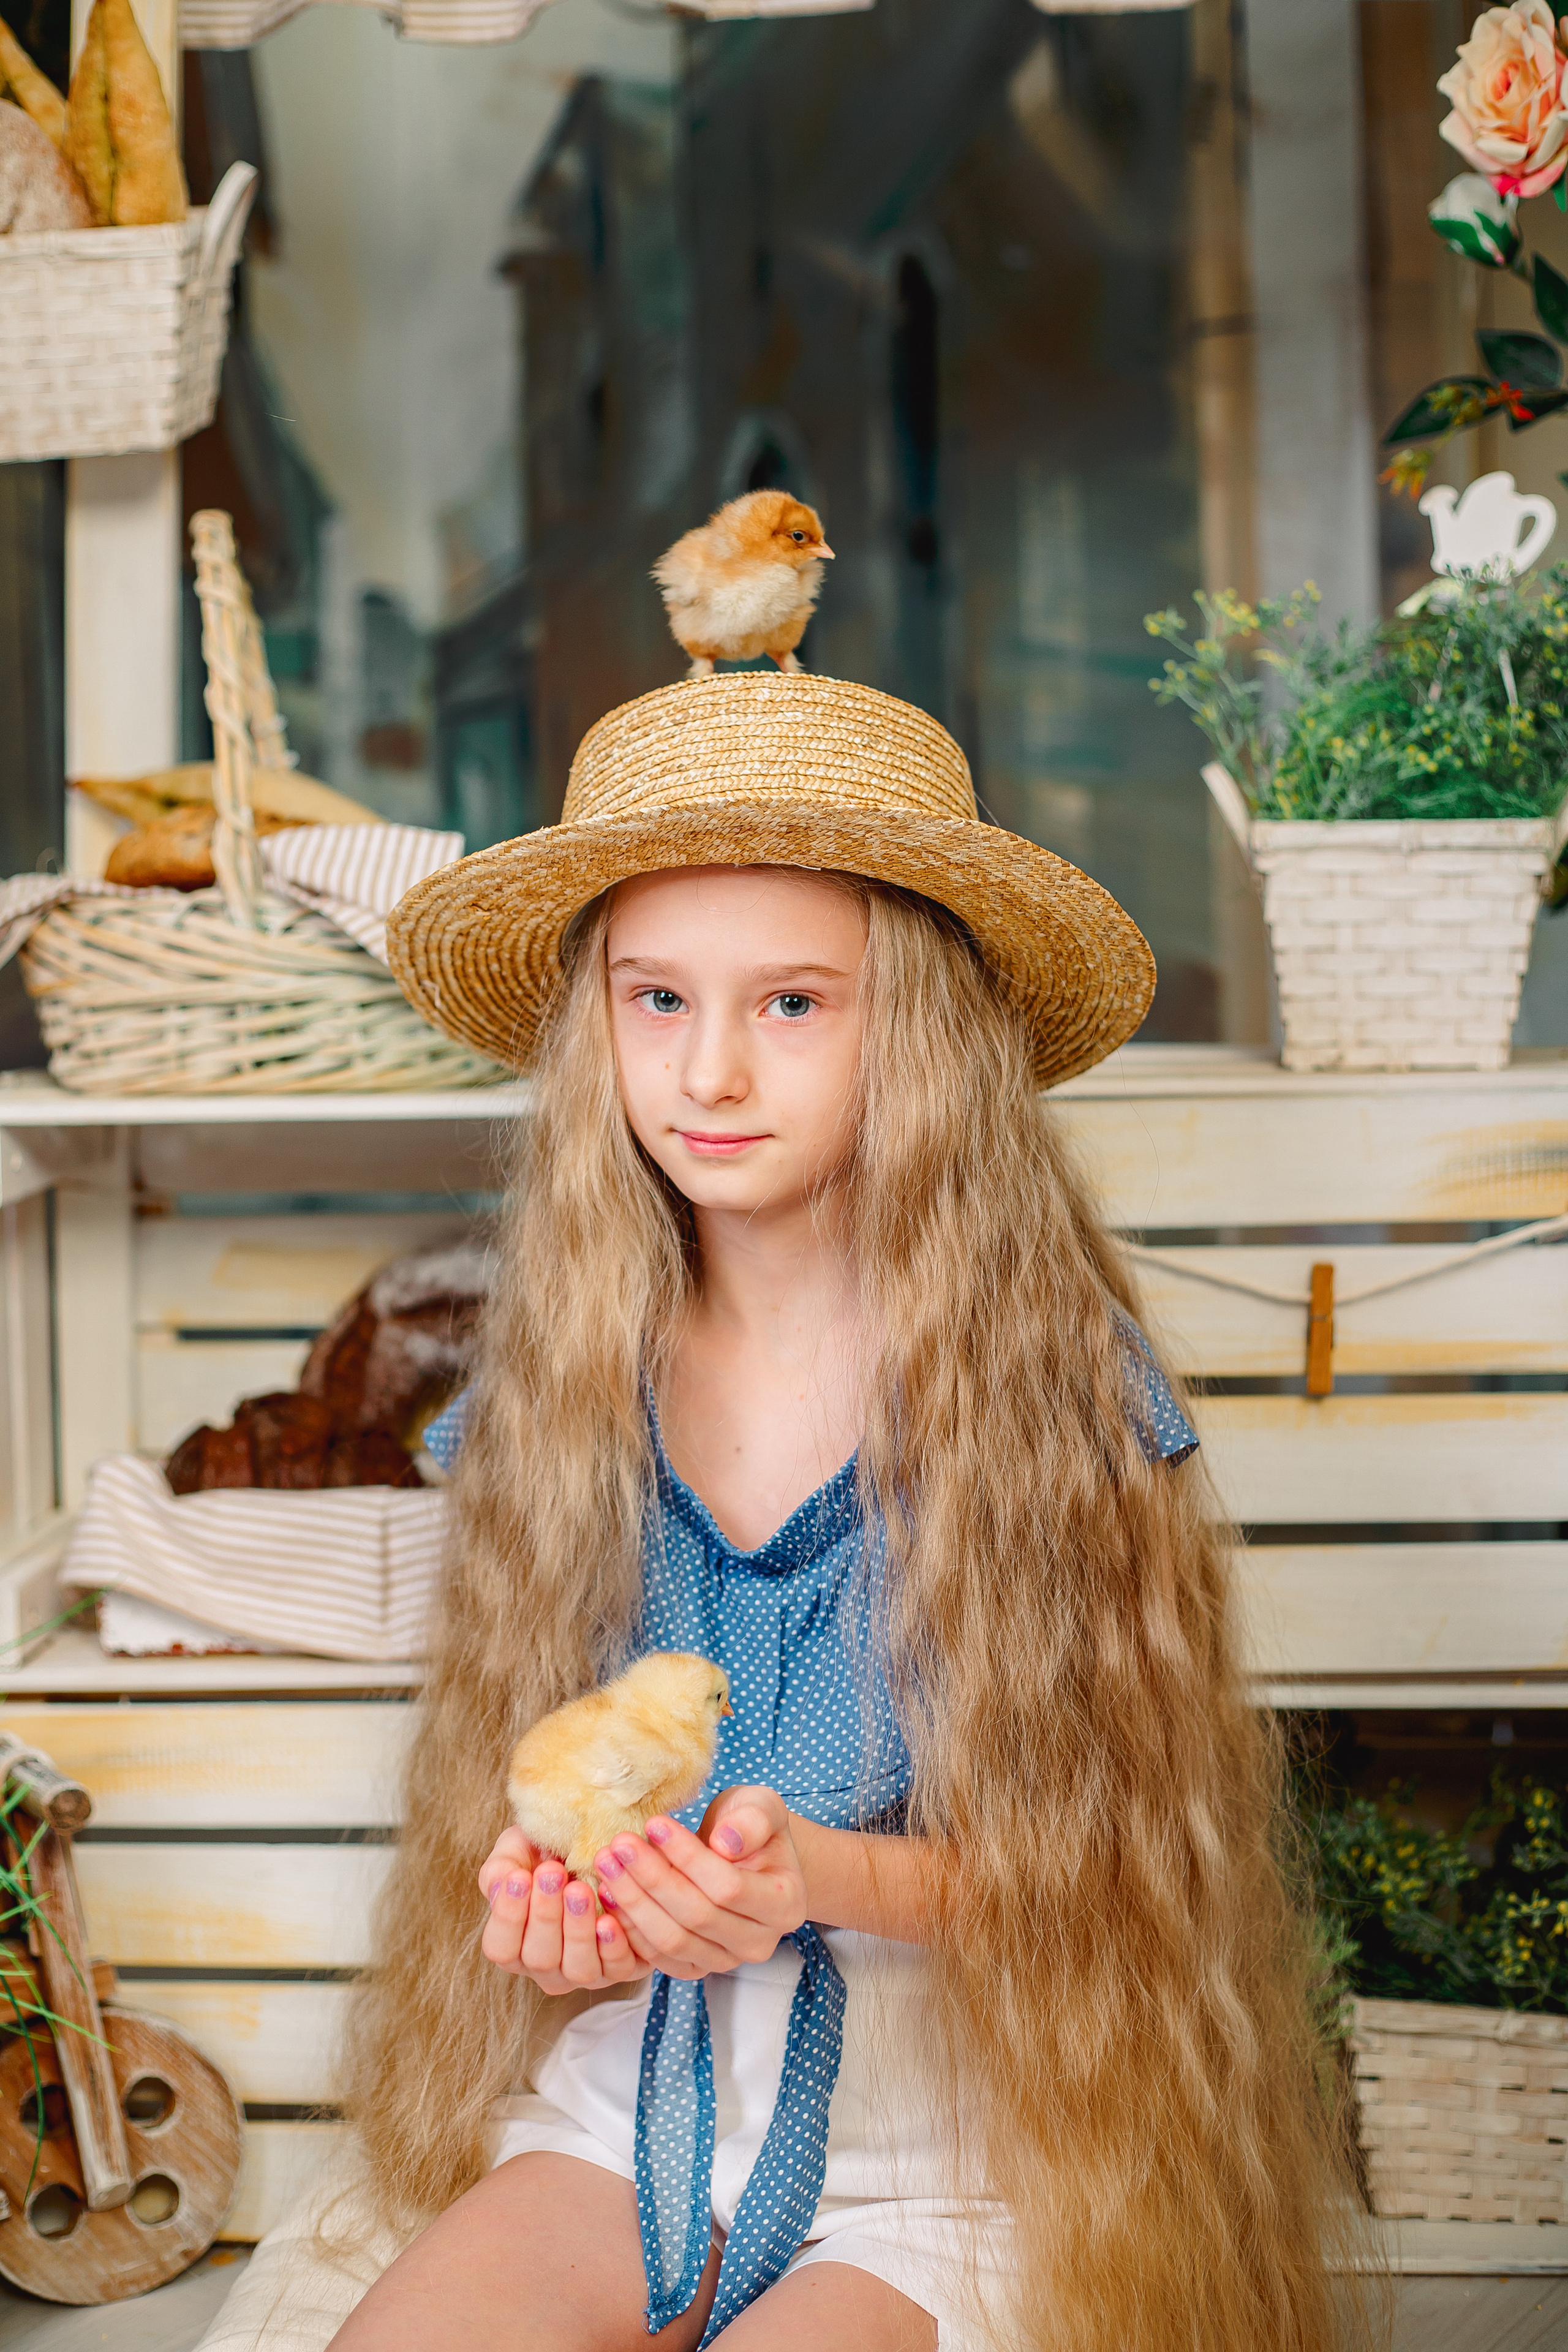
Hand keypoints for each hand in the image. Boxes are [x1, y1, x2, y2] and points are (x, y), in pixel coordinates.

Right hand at [477, 1828, 649, 1993]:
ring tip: (580, 1890)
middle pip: (539, 1959)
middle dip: (545, 1915)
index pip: (502, 1947)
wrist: (595, 1843)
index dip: (508, 1916)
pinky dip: (613, 1945)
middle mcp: (546, 1968)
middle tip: (552, 1873)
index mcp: (514, 1947)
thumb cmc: (547, 1853)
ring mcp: (582, 1972)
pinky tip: (609, 1918)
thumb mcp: (516, 1852)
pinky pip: (617, 1967)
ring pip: (578, 1969)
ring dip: (578, 1930)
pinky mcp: (618, 1968)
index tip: (519, 1877)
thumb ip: (500, 1870)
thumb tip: (500, 1888)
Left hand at [591, 1785, 807, 1982]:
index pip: (729, 1887)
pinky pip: (657, 1957)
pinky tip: (608, 1893)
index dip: (687, 1857)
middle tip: (619, 1844)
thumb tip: (726, 1844)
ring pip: (672, 1940)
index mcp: (785, 1903)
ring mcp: (726, 1961)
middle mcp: (760, 1943)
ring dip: (633, 1902)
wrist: (742, 1854)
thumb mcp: (761, 1807)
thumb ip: (753, 1820)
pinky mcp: (695, 1967)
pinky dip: (629, 1927)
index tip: (655, 1824)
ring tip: (607, 1864)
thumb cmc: (750, 1826)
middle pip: (697, 1917)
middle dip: (652, 1878)